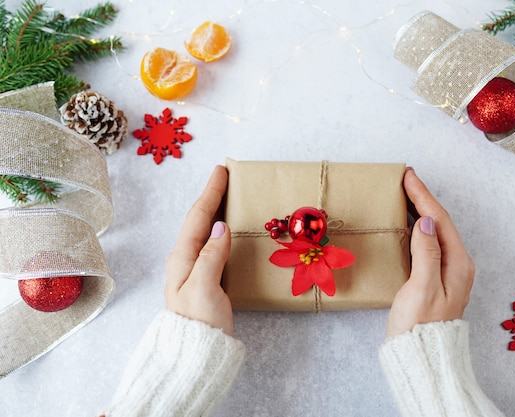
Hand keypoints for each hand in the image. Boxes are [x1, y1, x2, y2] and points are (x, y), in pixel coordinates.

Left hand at [164, 165, 233, 335]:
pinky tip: (227, 229)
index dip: (211, 192)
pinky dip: (220, 230)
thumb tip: (221, 226)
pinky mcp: (204, 280)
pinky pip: (212, 245)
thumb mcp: (205, 288)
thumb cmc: (199, 323)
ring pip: (204, 231)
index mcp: (184, 258)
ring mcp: (194, 270)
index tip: (221, 170)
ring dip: (214, 211)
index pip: (199, 217)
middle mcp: (185, 260)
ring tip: (225, 196)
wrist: (194, 355)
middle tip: (224, 176)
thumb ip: (211, 256)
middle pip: (199, 220)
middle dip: (211, 197)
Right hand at [385, 168, 474, 337]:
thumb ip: (426, 253)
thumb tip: (424, 222)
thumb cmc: (419, 326)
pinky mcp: (436, 279)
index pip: (439, 220)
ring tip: (405, 195)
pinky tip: (407, 225)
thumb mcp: (422, 288)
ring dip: (420, 212)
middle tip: (405, 179)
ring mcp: (448, 272)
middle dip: (423, 199)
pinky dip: (417, 229)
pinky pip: (429, 245)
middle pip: (439, 223)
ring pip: (434, 233)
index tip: (408, 176)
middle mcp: (457, 265)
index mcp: (458, 264)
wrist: (422, 358)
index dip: (423, 196)